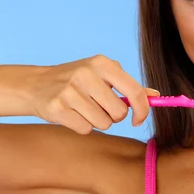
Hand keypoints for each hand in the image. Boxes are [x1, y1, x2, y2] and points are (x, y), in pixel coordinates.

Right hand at [30, 54, 158, 133]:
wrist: (37, 85)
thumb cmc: (78, 81)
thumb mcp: (104, 76)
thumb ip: (129, 86)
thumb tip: (156, 95)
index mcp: (103, 64)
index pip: (134, 91)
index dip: (142, 110)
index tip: (138, 119)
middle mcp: (86, 74)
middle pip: (119, 113)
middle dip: (114, 116)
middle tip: (101, 108)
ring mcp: (70, 90)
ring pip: (103, 123)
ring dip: (97, 122)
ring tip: (84, 109)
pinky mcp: (57, 107)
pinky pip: (85, 129)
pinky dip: (82, 126)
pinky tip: (72, 114)